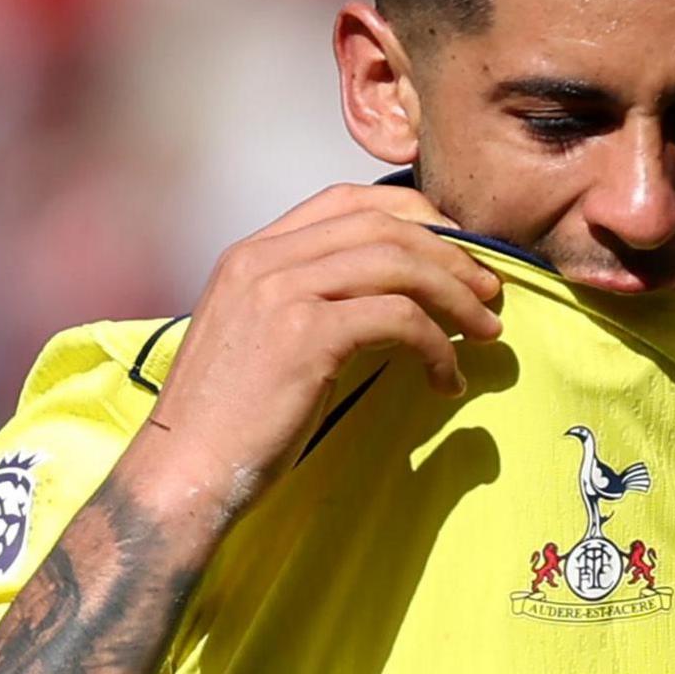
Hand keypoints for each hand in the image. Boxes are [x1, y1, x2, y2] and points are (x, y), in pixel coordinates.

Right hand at [130, 182, 502, 516]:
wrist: (184, 473)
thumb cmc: (227, 423)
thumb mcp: (259, 340)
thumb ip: (308, 304)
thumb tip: (389, 302)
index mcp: (252, 253)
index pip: (347, 201)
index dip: (414, 215)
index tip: (456, 249)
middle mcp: (264, 259)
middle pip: (384, 226)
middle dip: (451, 254)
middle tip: (490, 291)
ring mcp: (283, 292)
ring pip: (399, 265)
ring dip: (456, 296)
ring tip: (486, 331)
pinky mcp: (306, 335)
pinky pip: (398, 320)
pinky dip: (437, 346)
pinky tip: (446, 379)